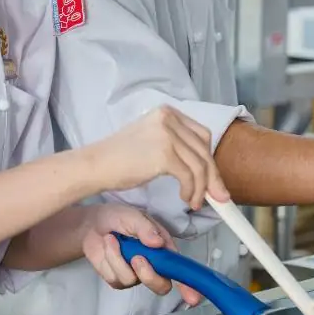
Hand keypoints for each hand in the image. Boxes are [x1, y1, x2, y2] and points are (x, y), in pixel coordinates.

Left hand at [80, 205, 203, 306]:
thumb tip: (158, 243)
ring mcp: (135, 275)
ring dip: (119, 257)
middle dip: (149, 275)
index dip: (189, 286)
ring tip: (112, 238)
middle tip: (137, 258)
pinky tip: (108, 245)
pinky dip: (110, 259)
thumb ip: (145, 228)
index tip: (192, 297)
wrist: (93, 222)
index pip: (181, 272)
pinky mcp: (118, 279)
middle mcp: (153, 266)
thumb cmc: (118, 218)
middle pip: (161, 286)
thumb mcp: (133, 216)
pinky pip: (116, 278)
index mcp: (164, 251)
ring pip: (132, 279)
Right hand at [84, 107, 228, 210]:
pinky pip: (189, 176)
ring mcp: (167, 134)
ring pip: (199, 165)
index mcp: (166, 112)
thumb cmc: (118, 159)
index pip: (200, 135)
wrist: (95, 166)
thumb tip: (203, 170)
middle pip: (203, 149)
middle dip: (213, 176)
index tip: (214, 180)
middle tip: (218, 197)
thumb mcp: (151, 142)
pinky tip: (185, 199)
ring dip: (201, 188)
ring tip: (195, 202)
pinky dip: (191, 191)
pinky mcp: (164, 154)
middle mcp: (168, 118)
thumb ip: (176, 146)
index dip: (210, 159)